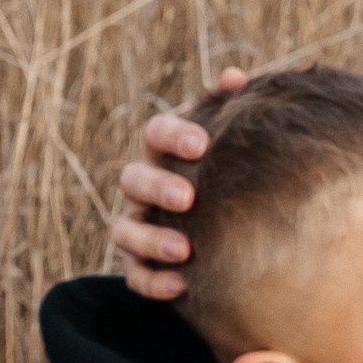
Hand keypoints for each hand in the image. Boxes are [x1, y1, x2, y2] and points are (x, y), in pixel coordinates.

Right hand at [108, 69, 247, 297]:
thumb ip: (233, 113)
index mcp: (166, 155)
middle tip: (188, 198)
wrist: (238, 235)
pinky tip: (182, 286)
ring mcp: (138, 227)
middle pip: (132, 179)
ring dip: (151, 240)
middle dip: (157, 187)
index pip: (155, 134)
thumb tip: (235, 76)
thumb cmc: (233, 179)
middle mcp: (144, 189)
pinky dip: (153, 282)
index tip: (203, 144)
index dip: (173, 135)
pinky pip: (135, 277)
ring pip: (124, 231)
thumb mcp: (236, 148)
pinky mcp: (141, 267)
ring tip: (185, 250)